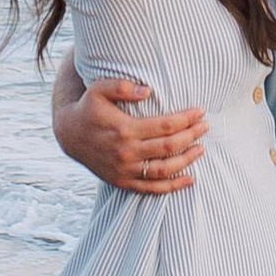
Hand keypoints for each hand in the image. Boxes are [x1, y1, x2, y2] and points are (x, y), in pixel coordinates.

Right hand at [56, 75, 205, 194]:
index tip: (200, 112)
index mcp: (125, 129)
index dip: (186, 119)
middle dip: (192, 136)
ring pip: (164, 170)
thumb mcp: (98, 89)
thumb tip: (148, 90)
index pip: (166, 126)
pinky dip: (173, 186)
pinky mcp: (123, 181)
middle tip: (205, 127)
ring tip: (201, 149)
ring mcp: (125, 170)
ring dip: (187, 160)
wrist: (69, 134)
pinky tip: (190, 179)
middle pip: (169, 147)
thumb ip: (122, 86)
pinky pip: (152, 188)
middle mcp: (127, 153)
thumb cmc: (88, 107)